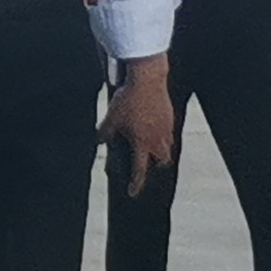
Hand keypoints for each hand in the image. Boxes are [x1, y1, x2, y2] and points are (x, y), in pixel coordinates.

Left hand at [102, 62, 174, 195]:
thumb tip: (99, 141)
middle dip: (156, 166)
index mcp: (142, 144)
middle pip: (163, 161)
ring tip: (152, 145)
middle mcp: (158, 139)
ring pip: (168, 146)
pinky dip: (163, 133)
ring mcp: (167, 127)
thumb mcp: (111, 117)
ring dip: (161, 149)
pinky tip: (155, 126)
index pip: (139, 170)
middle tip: (148, 164)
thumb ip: (105, 133)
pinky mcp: (171, 115)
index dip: (136, 184)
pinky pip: (169, 130)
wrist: (148, 78)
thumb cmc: (129, 99)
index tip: (132, 193)